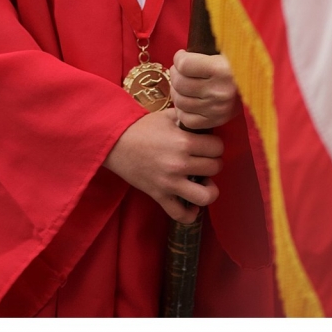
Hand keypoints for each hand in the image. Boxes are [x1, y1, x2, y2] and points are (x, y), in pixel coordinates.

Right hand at [103, 108, 223, 222]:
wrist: (114, 143)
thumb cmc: (141, 127)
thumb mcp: (167, 116)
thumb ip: (187, 117)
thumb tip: (203, 118)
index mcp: (183, 142)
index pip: (217, 147)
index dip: (215, 144)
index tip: (208, 144)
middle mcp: (179, 164)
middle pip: (215, 168)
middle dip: (213, 162)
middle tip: (204, 159)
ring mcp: (170, 183)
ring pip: (205, 196)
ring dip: (209, 190)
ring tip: (204, 183)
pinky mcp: (159, 196)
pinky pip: (181, 215)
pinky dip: (190, 213)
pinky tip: (191, 204)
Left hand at [170, 50, 240, 130]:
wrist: (261, 85)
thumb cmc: (240, 63)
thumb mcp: (229, 49)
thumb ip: (210, 45)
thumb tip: (185, 48)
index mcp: (223, 69)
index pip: (184, 64)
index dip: (179, 58)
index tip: (182, 56)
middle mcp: (220, 91)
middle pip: (179, 83)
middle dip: (175, 74)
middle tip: (180, 70)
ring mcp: (217, 109)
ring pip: (180, 101)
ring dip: (177, 91)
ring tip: (184, 84)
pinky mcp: (217, 121)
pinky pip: (186, 119)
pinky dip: (183, 110)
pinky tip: (189, 100)